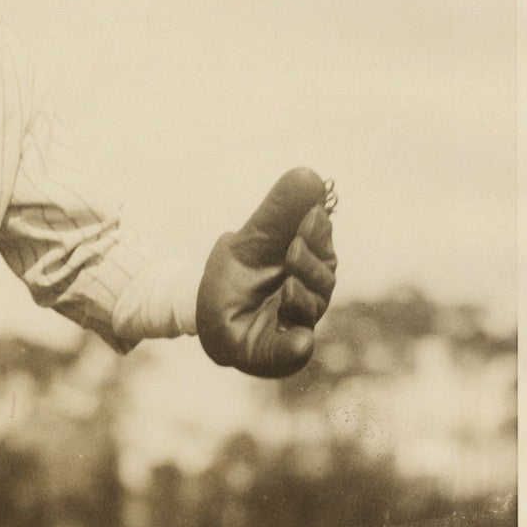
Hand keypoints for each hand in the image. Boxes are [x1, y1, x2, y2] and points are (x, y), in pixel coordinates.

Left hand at [196, 168, 337, 378]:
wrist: (202, 310)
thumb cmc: (234, 272)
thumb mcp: (250, 238)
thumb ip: (277, 211)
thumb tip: (309, 174)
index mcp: (305, 264)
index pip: (323, 248)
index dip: (318, 234)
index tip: (309, 217)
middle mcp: (308, 293)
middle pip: (324, 279)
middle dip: (310, 264)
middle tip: (293, 249)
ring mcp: (294, 323)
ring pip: (311, 310)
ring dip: (302, 297)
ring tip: (287, 287)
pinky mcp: (279, 352)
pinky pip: (294, 351)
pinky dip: (297, 346)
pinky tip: (301, 340)